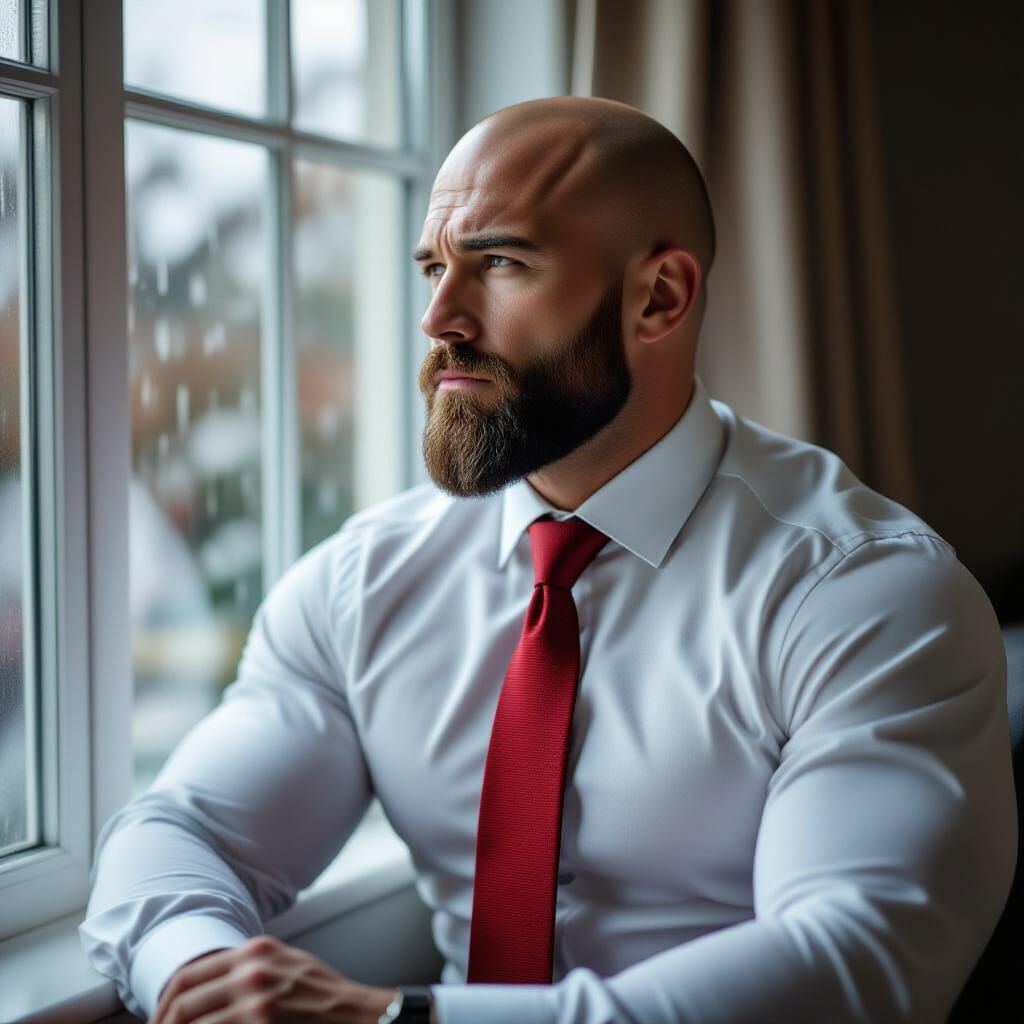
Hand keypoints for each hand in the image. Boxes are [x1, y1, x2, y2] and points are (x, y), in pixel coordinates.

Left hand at [149, 934, 396, 1023]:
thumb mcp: (286, 963)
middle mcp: (251, 967)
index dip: (163, 1003)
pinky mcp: (261, 1020)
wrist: (356, 1013)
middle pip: (183, 1000)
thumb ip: (250, 966)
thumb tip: (208, 986)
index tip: (157, 1021)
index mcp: (255, 949)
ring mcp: (256, 995)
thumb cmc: (323, 994)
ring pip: (192, 1021)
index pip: (189, 974)